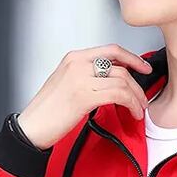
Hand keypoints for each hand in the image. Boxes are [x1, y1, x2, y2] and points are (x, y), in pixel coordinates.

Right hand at [16, 43, 153, 148]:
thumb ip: (88, 75)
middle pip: (121, 66)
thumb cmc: (49, 110)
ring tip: (138, 110)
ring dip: (136, 98)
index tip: (144, 67)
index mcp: (74, 58)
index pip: (111, 50)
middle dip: (138, 84)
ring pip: (123, 81)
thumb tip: (112, 79)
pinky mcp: (84, 96)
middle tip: (143, 99)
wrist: (32, 127)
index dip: (132, 58)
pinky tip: (132, 113)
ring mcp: (80, 79)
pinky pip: (118, 95)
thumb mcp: (67, 82)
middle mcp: (78, 64)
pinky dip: (131, 104)